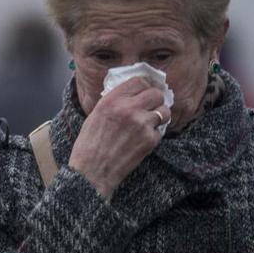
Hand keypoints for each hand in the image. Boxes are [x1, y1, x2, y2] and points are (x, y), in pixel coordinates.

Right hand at [68, 76, 170, 199]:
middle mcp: (128, 108)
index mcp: (112, 100)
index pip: (139, 81)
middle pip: (156, 94)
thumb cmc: (90, 144)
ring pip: (164, 111)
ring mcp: (141, 124)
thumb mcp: (96, 114)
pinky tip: (142, 140)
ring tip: (150, 123)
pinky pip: (160, 131)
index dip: (145, 86)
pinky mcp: (149, 140)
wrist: (92, 171)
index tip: (146, 91)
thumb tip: (133, 93)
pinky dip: (154, 135)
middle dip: (156, 100)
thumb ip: (115, 101)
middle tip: (152, 107)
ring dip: (160, 116)